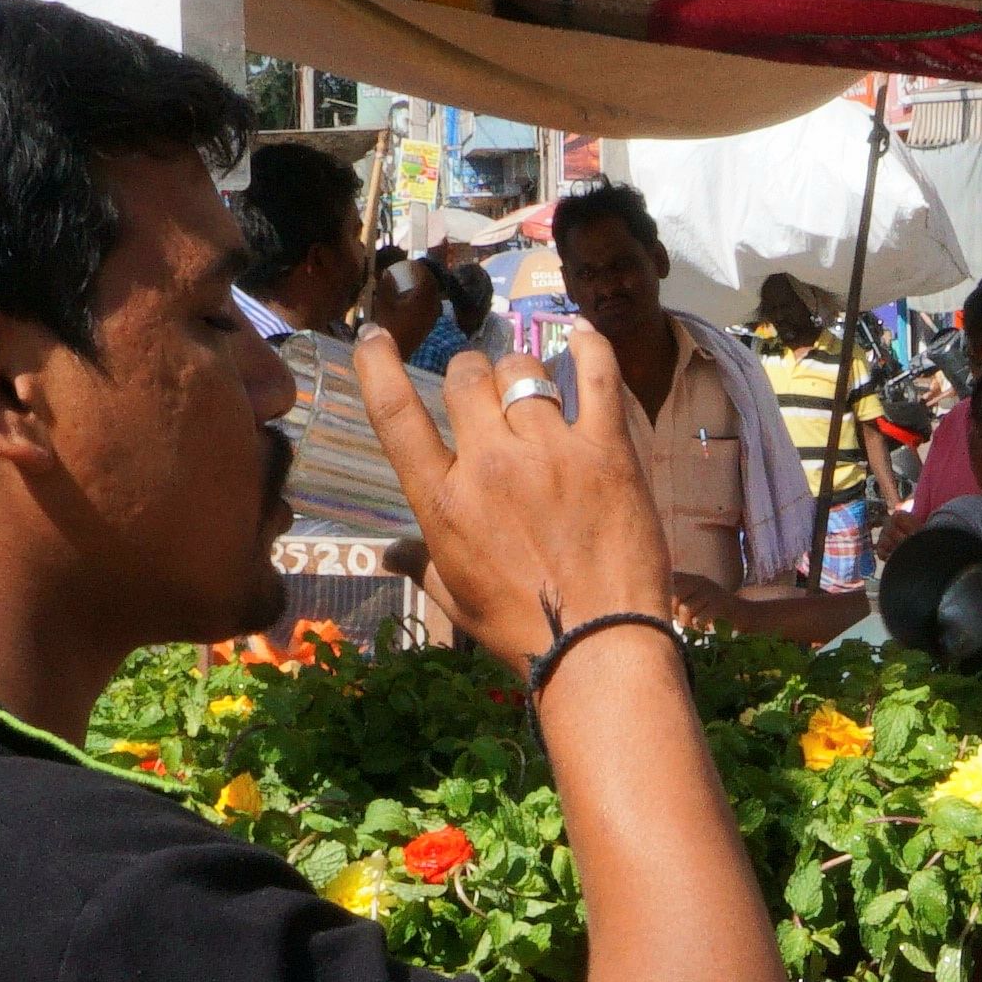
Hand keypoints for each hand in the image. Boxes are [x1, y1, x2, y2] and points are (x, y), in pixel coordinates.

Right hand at [362, 260, 444, 352]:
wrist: (393, 349)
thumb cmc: (387, 324)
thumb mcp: (383, 302)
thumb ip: (386, 285)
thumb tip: (388, 272)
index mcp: (423, 298)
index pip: (427, 277)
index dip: (419, 268)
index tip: (411, 263)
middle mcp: (432, 306)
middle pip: (432, 286)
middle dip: (423, 277)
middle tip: (411, 272)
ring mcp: (432, 317)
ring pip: (432, 297)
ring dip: (424, 288)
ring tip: (410, 284)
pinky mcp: (429, 325)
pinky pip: (430, 306)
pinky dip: (423, 299)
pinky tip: (412, 300)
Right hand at [364, 318, 672, 677]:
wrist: (600, 648)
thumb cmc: (521, 631)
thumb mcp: (455, 598)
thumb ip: (421, 561)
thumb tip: (389, 553)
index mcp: (442, 501)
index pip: (395, 414)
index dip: (377, 365)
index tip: (374, 336)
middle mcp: (489, 465)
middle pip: (466, 378)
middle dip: (469, 375)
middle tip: (483, 390)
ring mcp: (549, 452)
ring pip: (524, 371)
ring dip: (522, 372)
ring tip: (532, 387)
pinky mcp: (606, 450)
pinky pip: (596, 377)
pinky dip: (591, 348)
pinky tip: (584, 334)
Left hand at [664, 569, 745, 633]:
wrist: (746, 615)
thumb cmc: (715, 613)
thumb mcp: (695, 602)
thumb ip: (677, 602)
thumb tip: (654, 608)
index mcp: (692, 579)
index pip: (668, 581)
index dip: (664, 597)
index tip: (671, 610)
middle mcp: (700, 582)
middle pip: (673, 595)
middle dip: (673, 612)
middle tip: (682, 621)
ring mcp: (710, 592)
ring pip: (685, 609)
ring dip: (687, 623)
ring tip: (693, 626)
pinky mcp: (720, 605)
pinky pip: (699, 618)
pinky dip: (698, 627)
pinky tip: (703, 628)